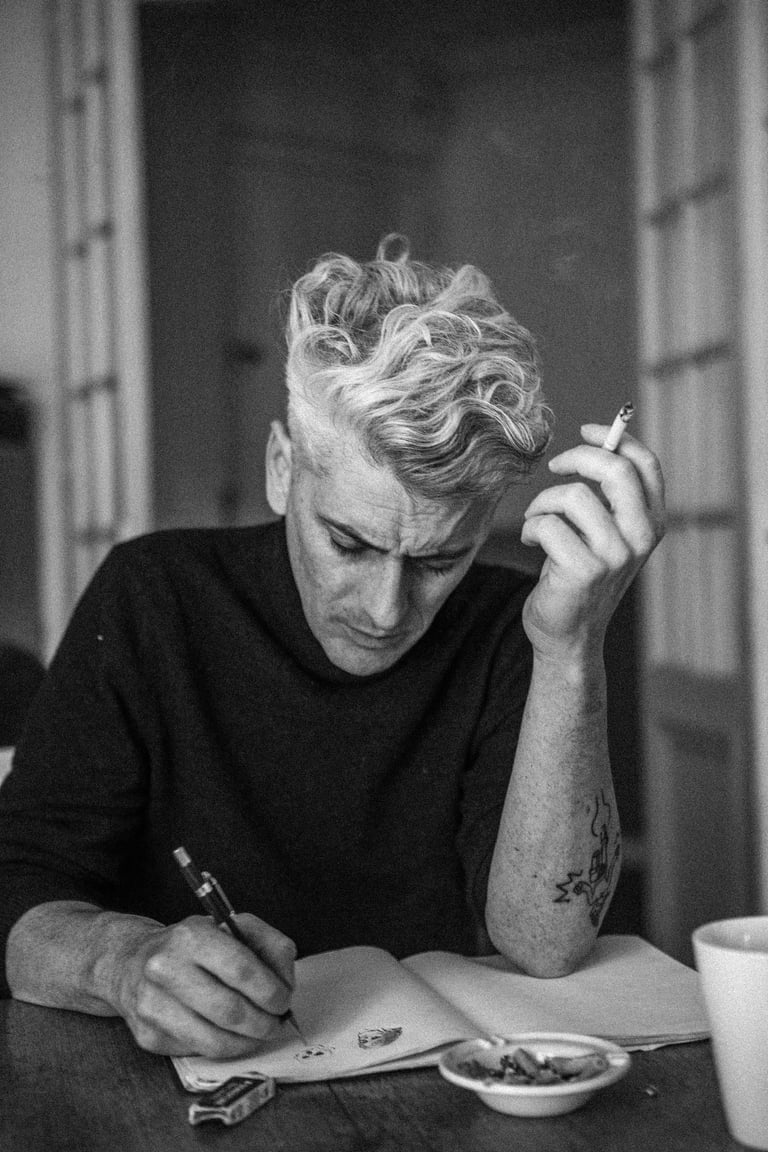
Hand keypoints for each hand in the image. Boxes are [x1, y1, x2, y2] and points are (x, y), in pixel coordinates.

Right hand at [112, 912, 296, 1056]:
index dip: (270, 990)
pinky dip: (223, 1047)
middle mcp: (165, 968)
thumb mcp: (231, 927)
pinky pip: (198, 1051)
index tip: (282, 1000)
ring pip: (215, 1041)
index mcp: (191, 936)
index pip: (241, 968)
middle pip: (230, 1010)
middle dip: (263, 1023)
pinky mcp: (148, 1036)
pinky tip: (227, 1034)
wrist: (130, 962)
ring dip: (247, 1042)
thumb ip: (269, 945)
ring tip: (257, 1033)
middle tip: (274, 1023)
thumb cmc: (192, 947)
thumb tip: (286, 983)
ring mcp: (152, 1005)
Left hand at [520, 422, 664, 663]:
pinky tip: (530, 543)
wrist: (567, 635)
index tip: (587, 430)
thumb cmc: (578, 575)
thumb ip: (608, 497)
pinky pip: (547, 524)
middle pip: (617, 470)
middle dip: (579, 457)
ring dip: (543, 503)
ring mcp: (615, 555)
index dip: (615, 438)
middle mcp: (641, 538)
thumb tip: (598, 443)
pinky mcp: (584, 570)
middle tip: (555, 466)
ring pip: (574, 496)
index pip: (646, 465)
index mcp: (652, 523)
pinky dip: (529, 528)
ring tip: (536, 522)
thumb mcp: (604, 532)